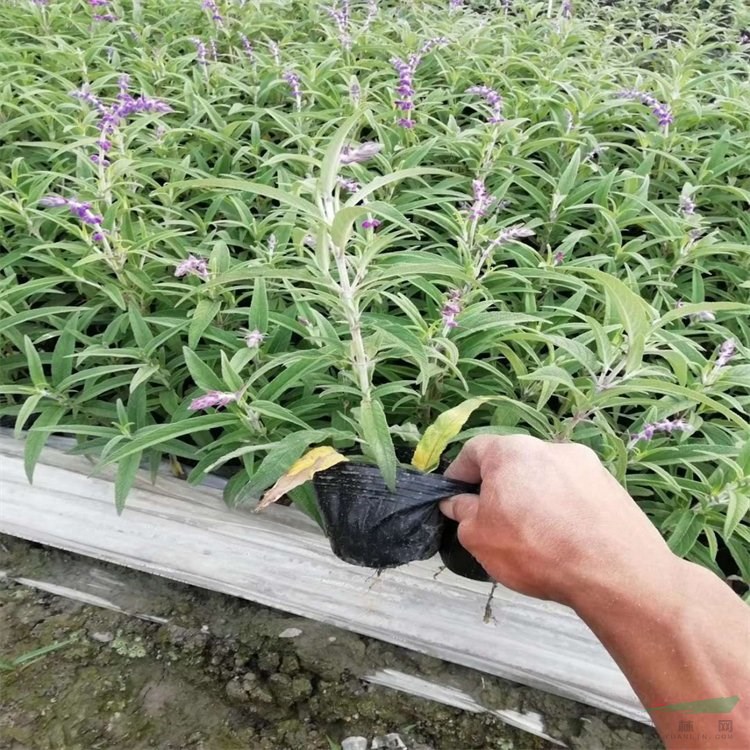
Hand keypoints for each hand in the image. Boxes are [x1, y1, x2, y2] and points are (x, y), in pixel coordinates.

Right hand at [440, 435, 677, 606]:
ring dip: (533, 497)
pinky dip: (563, 508)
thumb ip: (463, 513)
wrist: (615, 571)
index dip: (459, 474)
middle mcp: (548, 447)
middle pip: (512, 462)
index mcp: (510, 451)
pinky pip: (573, 492)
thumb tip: (458, 502)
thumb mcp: (479, 537)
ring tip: (534, 534)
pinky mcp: (610, 484)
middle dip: (499, 487)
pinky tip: (565, 538)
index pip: (474, 451)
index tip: (455, 497)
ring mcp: (584, 464)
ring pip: (545, 477)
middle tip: (494, 520)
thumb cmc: (535, 549)